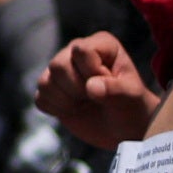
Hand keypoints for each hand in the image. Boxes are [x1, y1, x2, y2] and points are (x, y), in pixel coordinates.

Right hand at [35, 32, 155, 146]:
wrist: (124, 128)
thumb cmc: (132, 106)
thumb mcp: (131, 97)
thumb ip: (115, 90)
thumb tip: (91, 87)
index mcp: (100, 44)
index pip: (80, 50)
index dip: (91, 72)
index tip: (108, 85)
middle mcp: (76, 51)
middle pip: (58, 65)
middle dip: (76, 89)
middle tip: (95, 98)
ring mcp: (61, 70)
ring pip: (45, 82)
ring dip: (66, 101)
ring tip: (85, 104)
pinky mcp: (50, 90)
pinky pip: (40, 98)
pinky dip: (56, 109)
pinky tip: (73, 110)